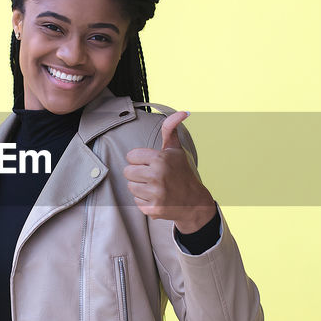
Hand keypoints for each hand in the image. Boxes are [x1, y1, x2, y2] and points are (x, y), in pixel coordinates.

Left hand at [124, 111, 216, 233]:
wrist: (193, 201)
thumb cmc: (181, 172)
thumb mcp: (176, 149)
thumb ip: (171, 129)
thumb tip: (184, 112)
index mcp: (160, 159)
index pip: (130, 156)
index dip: (139, 160)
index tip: (150, 163)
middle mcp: (158, 176)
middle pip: (127, 172)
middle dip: (137, 173)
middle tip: (151, 175)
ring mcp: (156, 194)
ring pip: (130, 187)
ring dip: (140, 187)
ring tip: (154, 186)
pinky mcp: (153, 209)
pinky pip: (136, 201)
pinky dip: (144, 200)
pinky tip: (156, 197)